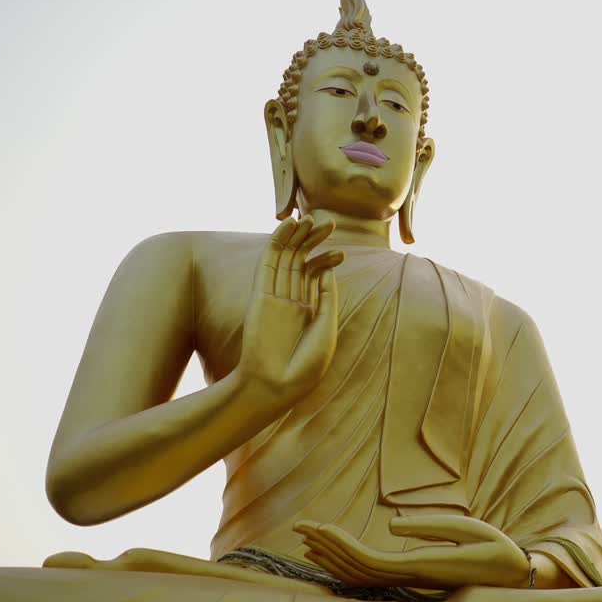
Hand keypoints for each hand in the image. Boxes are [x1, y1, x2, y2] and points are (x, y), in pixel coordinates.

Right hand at [236, 215, 342, 409]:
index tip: (342, 253)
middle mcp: (290, 301)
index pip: (315, 277)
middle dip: (313, 241)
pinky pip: (268, 264)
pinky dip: (276, 243)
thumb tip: (326, 269)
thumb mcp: (325, 328)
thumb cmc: (305, 366)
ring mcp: (274, 297)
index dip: (326, 261)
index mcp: (307, 312)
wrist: (276, 385)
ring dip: (296, 236)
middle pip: (301, 262)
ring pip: (285, 258)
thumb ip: (326, 297)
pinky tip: (286, 226)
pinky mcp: (260, 296)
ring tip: (308, 216)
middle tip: (329, 223)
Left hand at [294, 515, 531, 589]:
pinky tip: (333, 554)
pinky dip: (348, 562)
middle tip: (300, 525)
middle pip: (357, 568)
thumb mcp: (470, 530)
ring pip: (360, 573)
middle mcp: (410, 577)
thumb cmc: (495, 549)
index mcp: (421, 566)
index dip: (341, 546)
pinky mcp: (412, 575)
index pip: (369, 561)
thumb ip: (431, 528)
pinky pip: (371, 572)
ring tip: (307, 537)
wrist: (512, 576)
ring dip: (333, 555)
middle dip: (327, 546)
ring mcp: (410, 579)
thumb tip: (391, 525)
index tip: (319, 528)